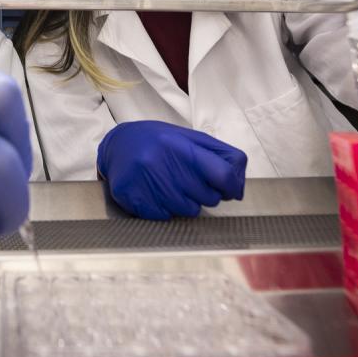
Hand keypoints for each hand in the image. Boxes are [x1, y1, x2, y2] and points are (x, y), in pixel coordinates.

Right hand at [96, 121, 246, 219]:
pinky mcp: (131, 196)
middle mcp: (161, 162)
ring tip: (170, 185)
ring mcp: (144, 181)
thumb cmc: (161, 142)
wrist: (118, 144)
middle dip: (204, 193)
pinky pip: (164, 217)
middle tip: (189, 181)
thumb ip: (222, 157)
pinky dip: (164, 210)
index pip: (222, 174)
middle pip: (207, 197)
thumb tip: (239, 189)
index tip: (229, 189)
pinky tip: (155, 193)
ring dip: (184, 203)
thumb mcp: (192, 139)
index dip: (231, 186)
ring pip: (187, 211)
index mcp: (180, 145)